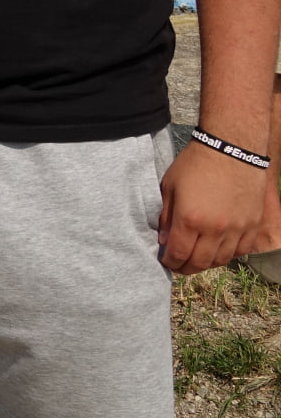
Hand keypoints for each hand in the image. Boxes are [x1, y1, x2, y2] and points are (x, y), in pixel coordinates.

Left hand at [159, 141, 266, 272]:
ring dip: (206, 263)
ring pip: (221, 260)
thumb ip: (165, 217)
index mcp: (190, 219)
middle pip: (199, 262)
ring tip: (196, 260)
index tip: (166, 261)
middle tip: (179, 265)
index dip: (170, 262)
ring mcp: (237, 229)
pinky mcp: (252, 225)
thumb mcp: (169, 186)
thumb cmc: (195, 164)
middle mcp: (215, 229)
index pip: (178, 253)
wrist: (231, 150)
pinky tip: (217, 250)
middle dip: (186, 268)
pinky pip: (240, 251)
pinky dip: (227, 255)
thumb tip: (164, 241)